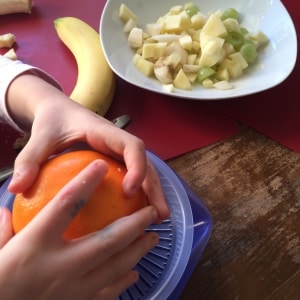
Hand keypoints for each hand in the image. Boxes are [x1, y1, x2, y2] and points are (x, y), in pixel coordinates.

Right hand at [0, 160, 158, 299]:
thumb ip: (2, 229)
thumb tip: (5, 209)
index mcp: (35, 245)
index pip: (65, 205)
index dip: (85, 182)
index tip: (101, 165)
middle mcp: (60, 266)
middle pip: (107, 240)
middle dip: (135, 224)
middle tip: (151, 212)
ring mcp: (73, 290)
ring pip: (116, 266)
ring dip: (138, 250)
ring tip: (153, 237)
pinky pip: (108, 293)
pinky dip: (124, 280)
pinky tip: (134, 272)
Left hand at [6, 73, 169, 221]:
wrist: (59, 110)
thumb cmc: (53, 121)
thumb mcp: (41, 137)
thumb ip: (30, 158)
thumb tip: (18, 188)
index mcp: (105, 133)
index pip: (131, 146)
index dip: (137, 167)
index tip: (130, 191)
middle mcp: (118, 142)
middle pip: (146, 162)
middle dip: (155, 187)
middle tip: (160, 215)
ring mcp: (120, 152)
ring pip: (145, 170)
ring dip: (154, 192)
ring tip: (158, 218)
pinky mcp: (117, 160)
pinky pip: (135, 175)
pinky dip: (143, 191)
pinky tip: (141, 211)